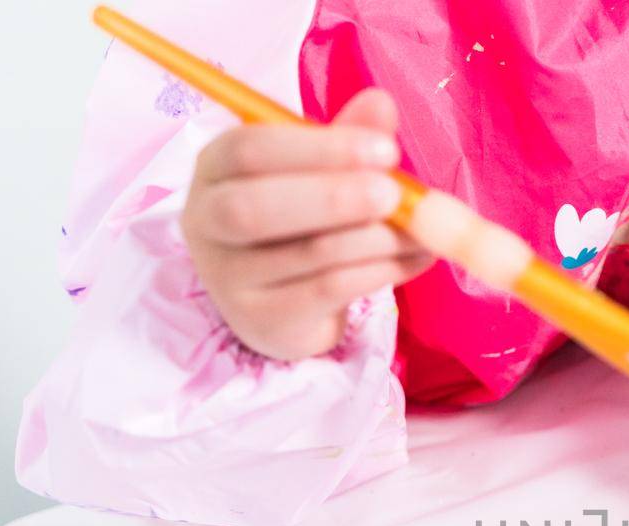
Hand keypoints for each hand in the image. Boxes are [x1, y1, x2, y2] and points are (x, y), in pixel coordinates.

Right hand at [183, 89, 433, 360]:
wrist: (284, 307)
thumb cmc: (299, 222)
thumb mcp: (319, 172)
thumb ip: (346, 138)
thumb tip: (381, 102)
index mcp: (216, 168)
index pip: (249, 149)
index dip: (319, 148)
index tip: (385, 150)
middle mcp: (207, 221)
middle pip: (255, 207)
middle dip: (333, 197)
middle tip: (393, 195)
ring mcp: (228, 277)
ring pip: (306, 254)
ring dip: (375, 239)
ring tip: (421, 231)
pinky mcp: (261, 319)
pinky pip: (327, 291)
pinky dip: (380, 272)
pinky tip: (414, 259)